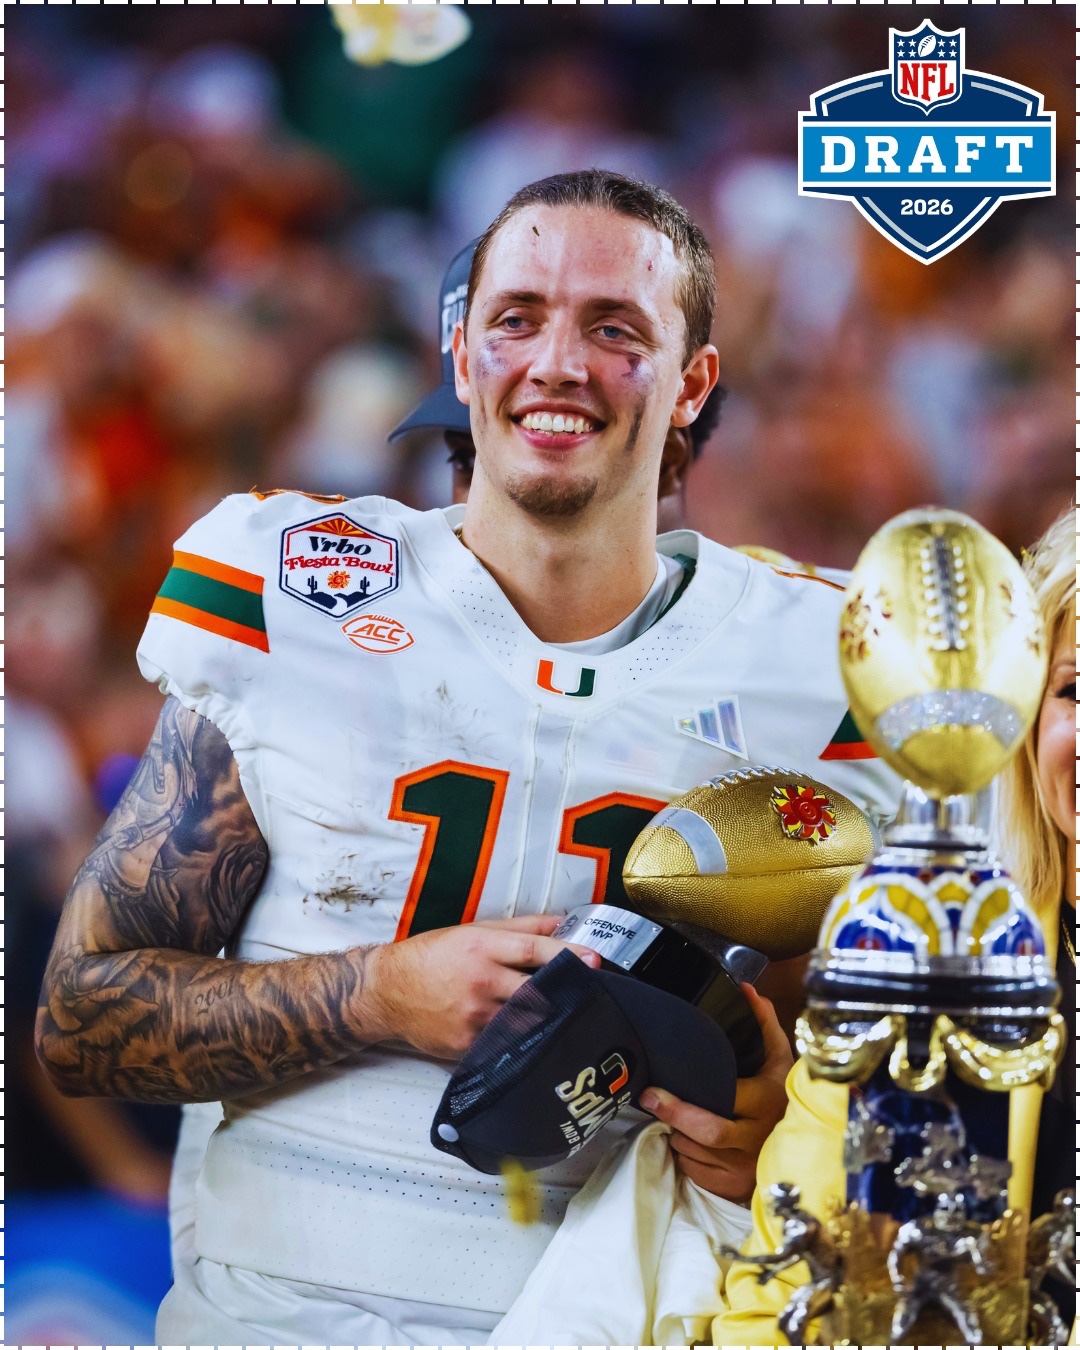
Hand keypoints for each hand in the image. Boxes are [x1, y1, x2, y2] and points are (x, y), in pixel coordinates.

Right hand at [364, 915, 599, 1058]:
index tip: (594, 960)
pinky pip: (503, 1044)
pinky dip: (520, 1041)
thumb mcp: (473, 930)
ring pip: (524, 1022)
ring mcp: (472, 1017)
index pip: (533, 950)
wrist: (386, 991)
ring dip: (546, 1020)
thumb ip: (522, 927)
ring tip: (568, 1019)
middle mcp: (479, 981)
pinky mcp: (465, 1045)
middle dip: (564, 994)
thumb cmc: (433, 955)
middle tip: (589, 995)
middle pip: (535, 991)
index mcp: (482, 947)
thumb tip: (563, 923)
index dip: (567, 955)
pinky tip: (533, 1040)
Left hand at [640, 982, 792, 1202]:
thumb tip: (748, 989)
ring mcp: (745, 1168)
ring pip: (694, 1150)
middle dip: (673, 1115)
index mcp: (767, 1101)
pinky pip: (695, 1171)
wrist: (809, 1152)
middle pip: (707, 1131)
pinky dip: (684, 1155)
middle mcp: (758, 1138)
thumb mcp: (780, 1059)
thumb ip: (763, 1023)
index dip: (686, 1099)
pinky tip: (687, 1140)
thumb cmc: (782, 1097)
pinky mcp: (733, 1188)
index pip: (725, 1099)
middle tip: (649, 1098)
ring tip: (673, 1116)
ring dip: (678, 1134)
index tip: (655, 1088)